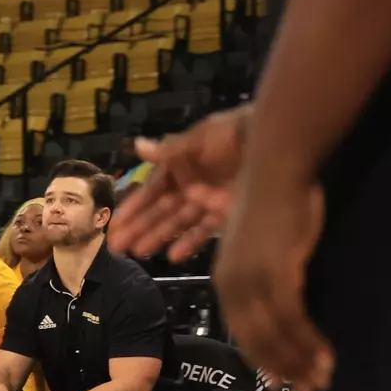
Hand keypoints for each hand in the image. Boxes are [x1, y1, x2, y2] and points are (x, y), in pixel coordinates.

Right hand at [111, 106, 252, 260]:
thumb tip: (136, 145)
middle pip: (159, 210)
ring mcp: (207, 201)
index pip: (150, 190)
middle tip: (115, 247)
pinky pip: (205, 231)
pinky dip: (190, 243)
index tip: (114, 223)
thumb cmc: (234, 134)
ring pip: (177, 223)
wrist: (275, 142)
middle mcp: (189, 185)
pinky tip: (173, 257)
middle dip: (138, 227)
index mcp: (178, 166)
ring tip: (138, 253)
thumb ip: (170, 149)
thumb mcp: (200, 138)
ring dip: (157, 237)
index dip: (132, 207)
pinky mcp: (226, 213)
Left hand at [214, 171, 332, 390]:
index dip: (264, 358)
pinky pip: (292, 318)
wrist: (275, 172)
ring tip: (322, 379)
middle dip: (283, 368)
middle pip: (256, 339)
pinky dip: (308, 341)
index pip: (242, 331)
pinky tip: (325, 356)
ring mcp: (252, 279)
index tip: (283, 380)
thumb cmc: (271, 204)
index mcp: (224, 280)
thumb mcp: (260, 248)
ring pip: (275, 334)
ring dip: (300, 360)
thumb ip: (265, 278)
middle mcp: (232, 285)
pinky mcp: (276, 272)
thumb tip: (282, 307)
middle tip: (308, 390)